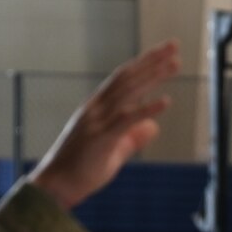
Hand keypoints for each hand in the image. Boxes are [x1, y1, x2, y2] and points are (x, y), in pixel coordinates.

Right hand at [30, 43, 181, 209]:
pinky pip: (126, 120)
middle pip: (128, 77)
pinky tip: (166, 101)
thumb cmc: (82, 169)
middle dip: (152, 60)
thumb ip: (133, 136)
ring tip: (175, 64)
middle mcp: (96, 108)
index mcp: (98, 107)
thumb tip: (153, 126)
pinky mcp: (101, 139)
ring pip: (128, 92)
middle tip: (175, 45)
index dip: (144, 63)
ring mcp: (97, 122)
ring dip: (153, 77)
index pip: (123, 78)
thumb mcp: (114, 150)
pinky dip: (147, 109)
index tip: (165, 52)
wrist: (56, 186)